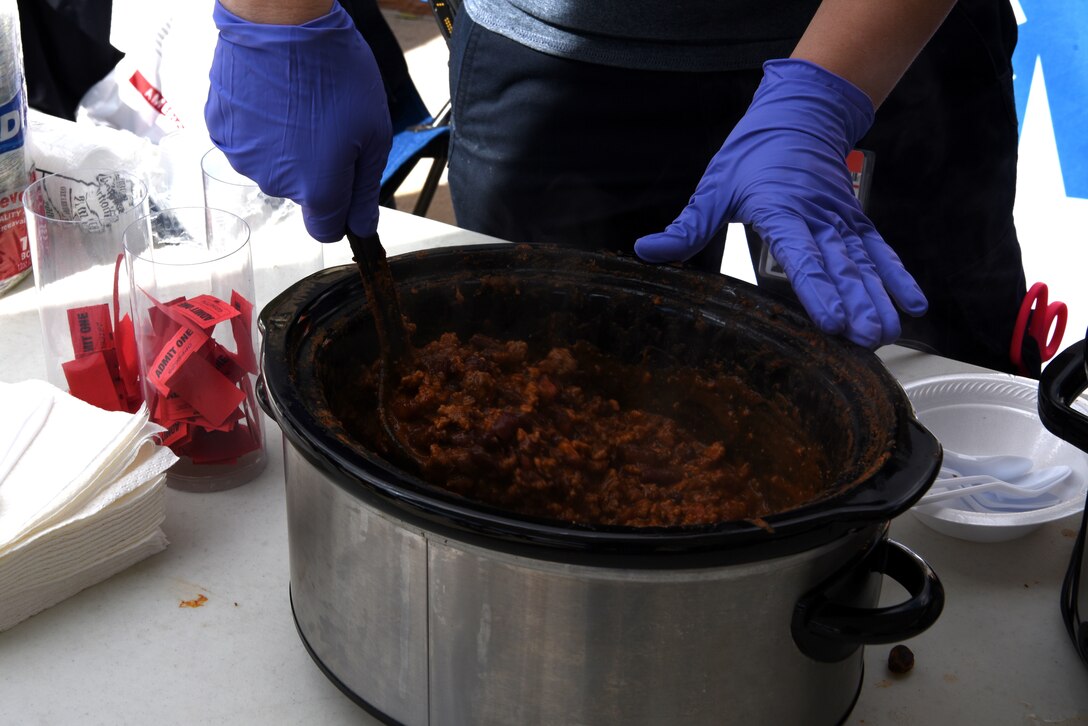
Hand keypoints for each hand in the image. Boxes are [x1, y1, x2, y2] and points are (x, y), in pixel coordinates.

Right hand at [205, 0, 391, 241]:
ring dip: (287, 146)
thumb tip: (362, 228)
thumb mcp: (373, 133)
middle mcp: (275, 183)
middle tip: (328, 122)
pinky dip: (260, 127)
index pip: (326, 230)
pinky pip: (248, 142)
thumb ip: (365, 189)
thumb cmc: (335, 73)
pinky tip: (271, 98)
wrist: (280, 22)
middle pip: (302, 193)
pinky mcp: (221, 130)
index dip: (340, 213)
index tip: (347, 187)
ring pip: (273, 167)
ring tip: (298, 104)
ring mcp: (243, 157)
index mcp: (317, 189)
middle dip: (317, 168)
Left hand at [634, 59, 926, 347]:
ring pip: (863, 262)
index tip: (832, 320)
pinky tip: (912, 303)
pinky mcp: (852, 221)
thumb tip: (647, 250)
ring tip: (890, 332)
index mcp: (780, 208)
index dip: (817, 289)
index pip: (800, 254)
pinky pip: (879, 251)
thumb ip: (687, 226)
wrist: (798, 113)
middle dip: (857, 303)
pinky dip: (897, 276)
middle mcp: (817, 216)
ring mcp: (839, 219)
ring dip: (879, 297)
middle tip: (869, 337)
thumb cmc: (752, 153)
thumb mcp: (714, 187)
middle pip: (840, 265)